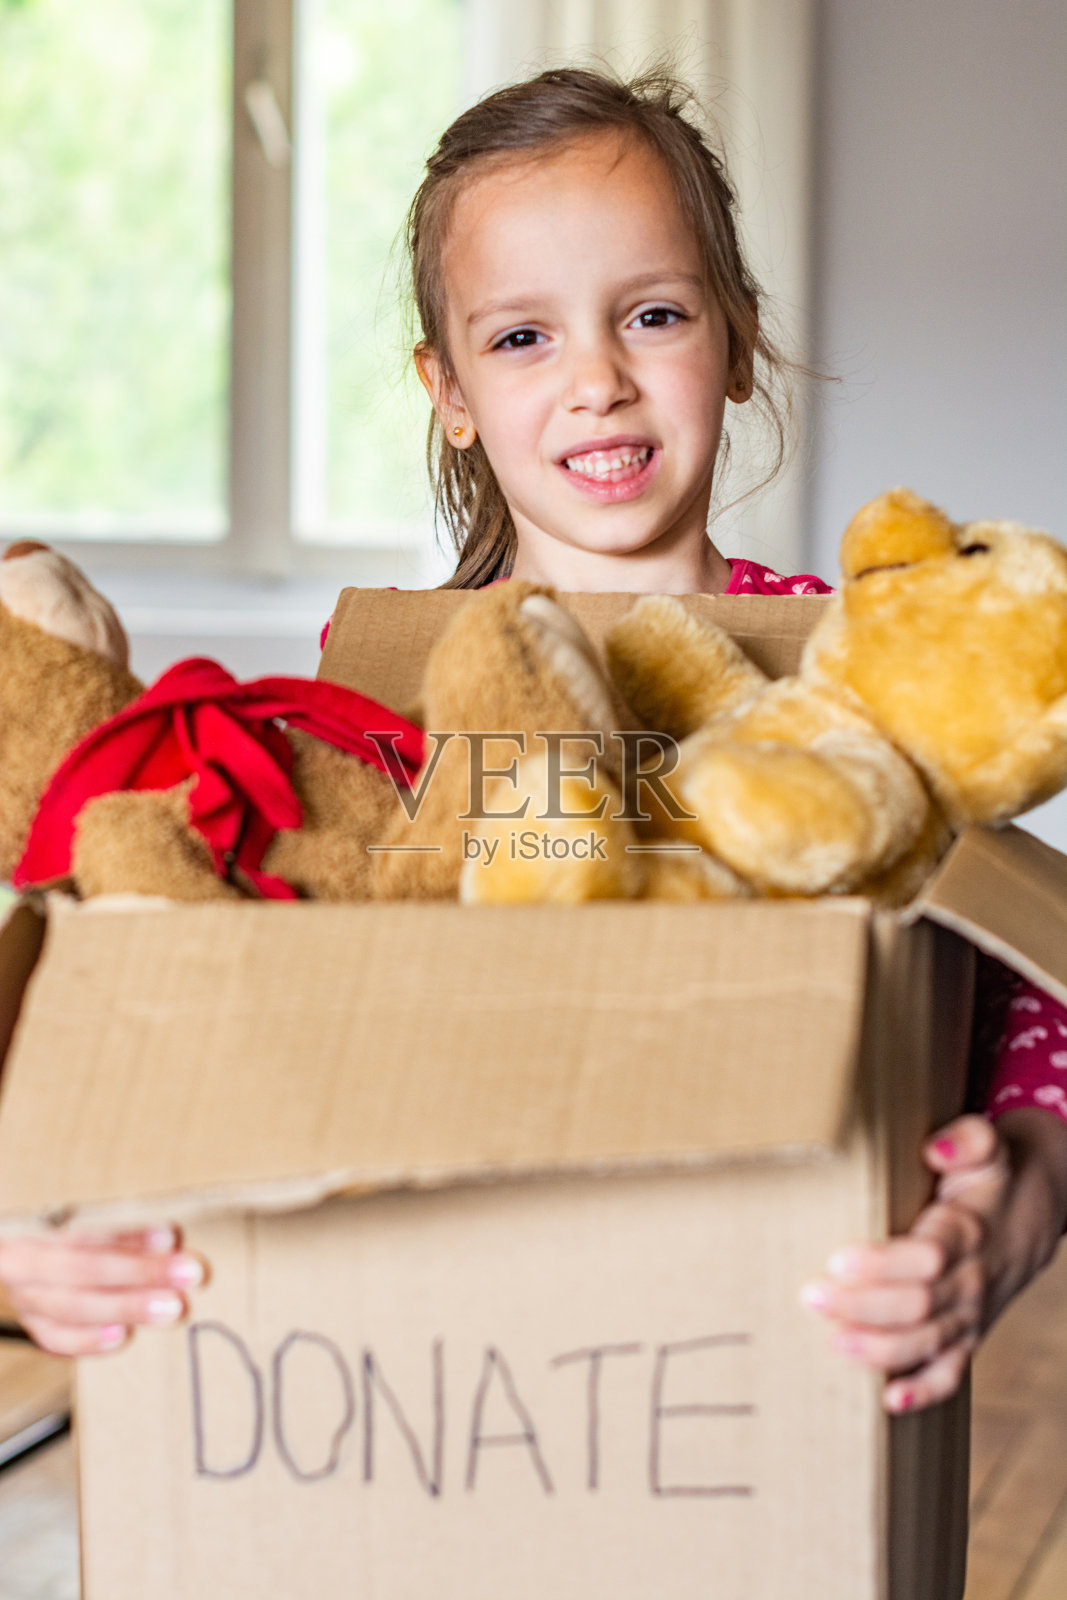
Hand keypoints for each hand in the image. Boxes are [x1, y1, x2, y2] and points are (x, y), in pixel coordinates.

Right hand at [0, 1225, 205, 1355]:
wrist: (24, 1261)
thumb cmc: (62, 1239)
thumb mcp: (82, 1224)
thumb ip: (120, 1234)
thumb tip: (170, 1240)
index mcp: (34, 1231)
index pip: (84, 1233)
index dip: (128, 1237)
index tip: (171, 1237)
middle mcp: (23, 1266)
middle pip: (81, 1269)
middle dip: (138, 1272)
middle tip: (189, 1273)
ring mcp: (26, 1299)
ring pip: (72, 1307)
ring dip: (125, 1307)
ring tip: (170, 1308)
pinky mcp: (35, 1325)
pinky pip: (57, 1338)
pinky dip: (89, 1340)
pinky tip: (123, 1336)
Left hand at [801, 1111, 1066, 1412]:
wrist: (1033, 1217)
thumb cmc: (990, 1178)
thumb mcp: (987, 1146)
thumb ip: (967, 1139)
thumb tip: (938, 1149)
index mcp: (967, 1232)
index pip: (928, 1257)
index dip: (883, 1262)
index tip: (838, 1257)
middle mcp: (970, 1280)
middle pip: (918, 1306)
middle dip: (863, 1306)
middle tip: (811, 1295)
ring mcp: (970, 1315)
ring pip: (927, 1343)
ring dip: (879, 1349)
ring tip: (832, 1341)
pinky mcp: (968, 1338)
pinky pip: (951, 1375)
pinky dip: (922, 1391)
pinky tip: (887, 1401)